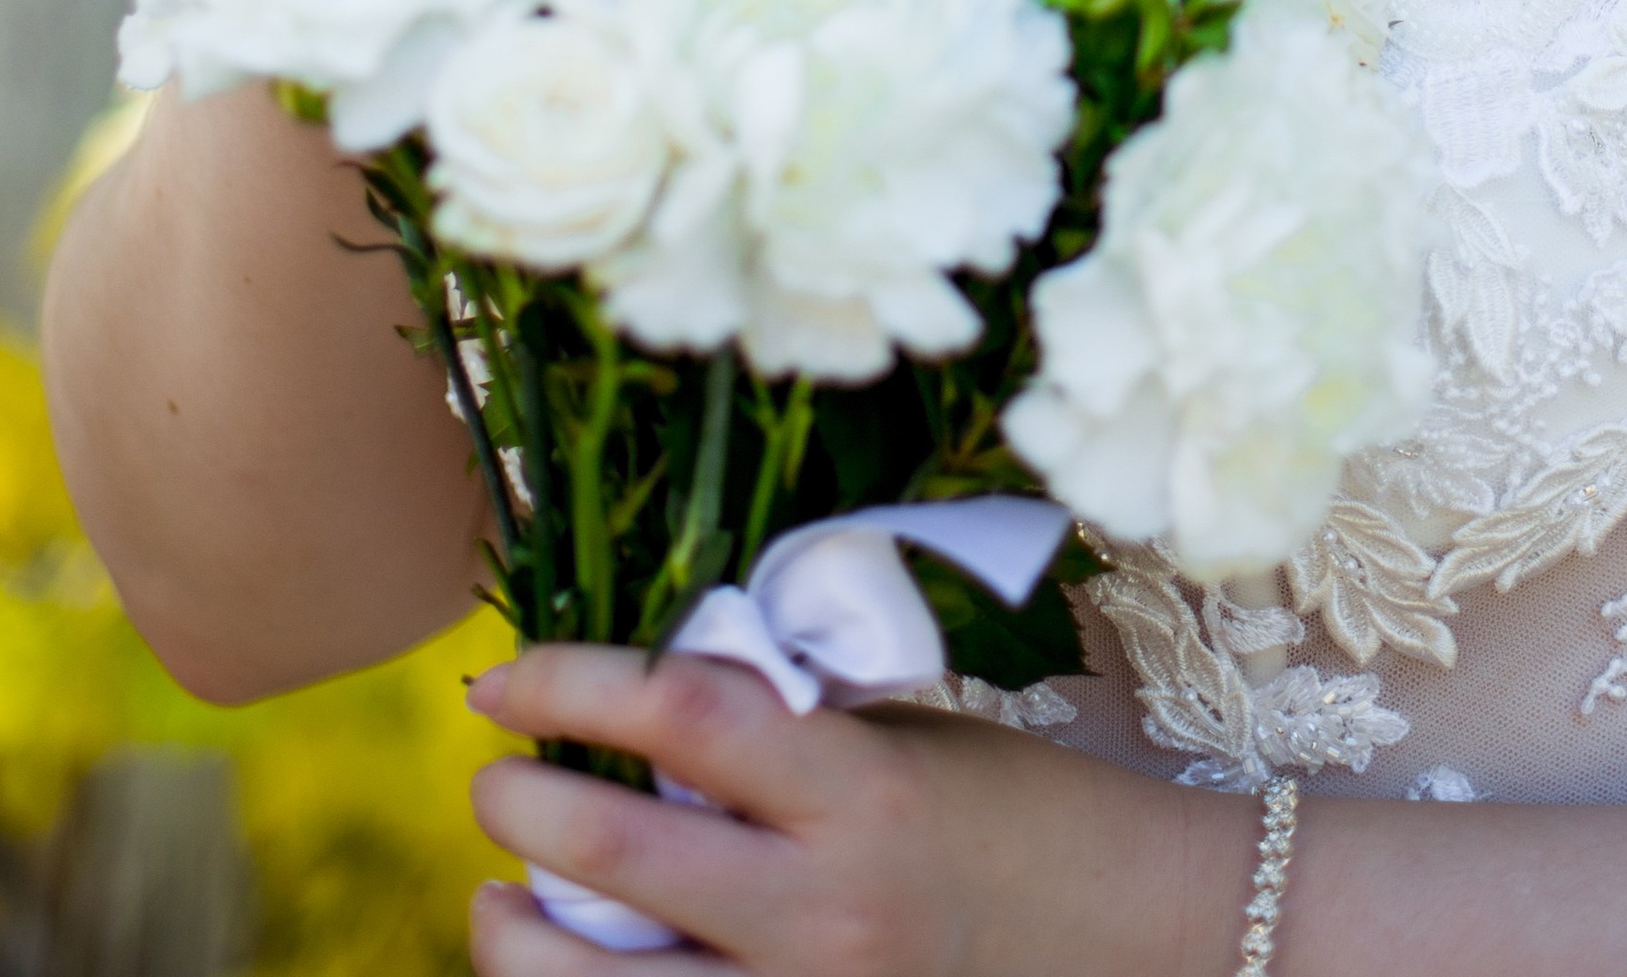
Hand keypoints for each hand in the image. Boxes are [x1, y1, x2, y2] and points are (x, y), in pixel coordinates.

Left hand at [464, 645, 1250, 976]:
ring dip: (517, 936)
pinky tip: (569, 970)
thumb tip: (632, 700)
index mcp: (856, 789)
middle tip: (496, 782)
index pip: (678, 711)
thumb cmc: (1012, 811)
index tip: (502, 678)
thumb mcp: (900, 738)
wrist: (1131, 936)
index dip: (569, 683)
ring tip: (499, 897)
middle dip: (520, 805)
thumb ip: (777, 724)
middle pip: (613, 853)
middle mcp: (824, 910)